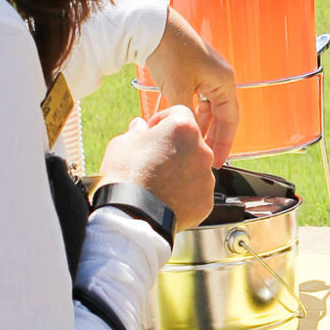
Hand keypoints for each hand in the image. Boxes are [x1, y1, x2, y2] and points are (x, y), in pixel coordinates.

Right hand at [98, 104, 214, 229]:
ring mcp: (206, 177)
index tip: (153, 131)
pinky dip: (185, 194)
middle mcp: (202, 150)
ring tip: (158, 183)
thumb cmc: (125, 177)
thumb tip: (140, 126)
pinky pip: (197, 192)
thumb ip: (136, 131)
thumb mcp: (123, 143)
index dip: (164, 120)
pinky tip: (166, 198)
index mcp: (183, 129)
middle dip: (175, 147)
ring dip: (181, 171)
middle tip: (154, 160)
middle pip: (191, 142)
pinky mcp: (206, 201)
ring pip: (195, 168)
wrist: (131, 216)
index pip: (179, 113)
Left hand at [146, 9, 239, 165]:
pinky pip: (198, 98)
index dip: (225, 143)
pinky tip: (182, 124)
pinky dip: (191, 113)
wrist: (154, 27)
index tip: (218, 161)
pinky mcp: (194, 71)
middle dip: (213, 137)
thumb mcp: (179, 90)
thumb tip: (187, 138)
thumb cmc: (171, 53)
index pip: (231, 120)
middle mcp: (220, 78)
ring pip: (208, 108)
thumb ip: (186, 117)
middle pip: (221, 115)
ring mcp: (207, 74)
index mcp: (225, 81)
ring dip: (201, 126)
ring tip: (192, 144)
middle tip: (205, 157)